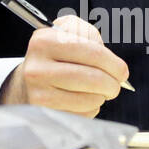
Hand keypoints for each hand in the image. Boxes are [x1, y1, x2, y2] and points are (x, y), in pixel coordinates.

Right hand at [0, 15, 129, 115]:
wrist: (26, 82)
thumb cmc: (55, 56)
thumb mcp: (65, 33)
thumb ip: (88, 34)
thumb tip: (109, 60)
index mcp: (44, 41)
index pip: (93, 53)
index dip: (115, 64)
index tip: (122, 71)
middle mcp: (38, 67)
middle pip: (94, 78)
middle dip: (113, 84)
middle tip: (115, 84)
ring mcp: (39, 94)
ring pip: (91, 99)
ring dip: (101, 97)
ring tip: (96, 91)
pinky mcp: (45, 114)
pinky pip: (82, 115)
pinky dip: (90, 109)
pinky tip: (82, 100)